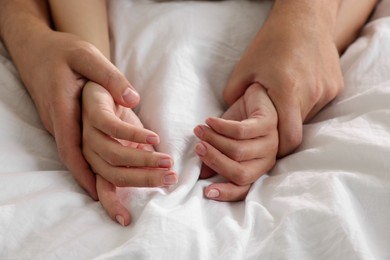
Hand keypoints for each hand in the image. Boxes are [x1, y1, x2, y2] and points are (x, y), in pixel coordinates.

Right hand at [12, 30, 139, 198]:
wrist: (37, 48)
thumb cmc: (62, 51)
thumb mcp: (87, 55)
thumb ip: (109, 76)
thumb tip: (133, 98)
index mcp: (62, 108)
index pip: (71, 147)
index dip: (83, 173)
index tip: (99, 194)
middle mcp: (59, 123)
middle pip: (79, 159)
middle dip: (102, 182)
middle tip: (124, 206)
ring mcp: (60, 126)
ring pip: (79, 159)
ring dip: (100, 178)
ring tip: (122, 202)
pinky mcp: (65, 125)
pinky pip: (79, 150)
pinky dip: (94, 167)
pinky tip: (111, 176)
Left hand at [82, 82, 176, 225]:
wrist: (103, 87)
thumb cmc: (119, 119)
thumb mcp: (132, 145)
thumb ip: (142, 161)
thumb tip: (165, 177)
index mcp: (99, 163)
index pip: (104, 188)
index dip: (113, 205)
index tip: (127, 220)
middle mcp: (90, 152)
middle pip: (115, 174)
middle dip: (145, 179)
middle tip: (170, 178)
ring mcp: (89, 133)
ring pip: (114, 154)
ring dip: (144, 160)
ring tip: (168, 161)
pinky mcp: (94, 113)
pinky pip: (113, 128)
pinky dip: (136, 135)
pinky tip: (154, 138)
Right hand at [194, 83, 277, 200]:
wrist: (255, 95)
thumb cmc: (239, 122)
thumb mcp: (224, 142)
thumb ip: (215, 158)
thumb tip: (201, 175)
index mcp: (257, 168)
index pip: (243, 188)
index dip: (226, 192)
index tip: (205, 191)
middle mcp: (267, 159)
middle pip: (240, 172)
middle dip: (215, 162)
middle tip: (198, 148)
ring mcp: (270, 142)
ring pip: (238, 151)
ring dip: (214, 140)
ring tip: (199, 130)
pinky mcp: (269, 123)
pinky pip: (241, 131)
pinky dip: (221, 127)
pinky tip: (210, 121)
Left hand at [223, 2, 343, 156]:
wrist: (303, 16)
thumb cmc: (269, 43)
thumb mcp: (243, 70)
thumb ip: (234, 100)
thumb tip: (231, 123)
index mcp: (287, 91)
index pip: (289, 139)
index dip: (278, 149)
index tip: (266, 148)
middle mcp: (312, 93)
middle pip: (298, 131)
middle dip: (282, 135)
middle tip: (269, 128)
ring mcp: (327, 90)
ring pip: (308, 119)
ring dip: (293, 117)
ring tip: (281, 100)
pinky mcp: (336, 85)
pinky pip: (319, 105)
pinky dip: (305, 105)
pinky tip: (295, 89)